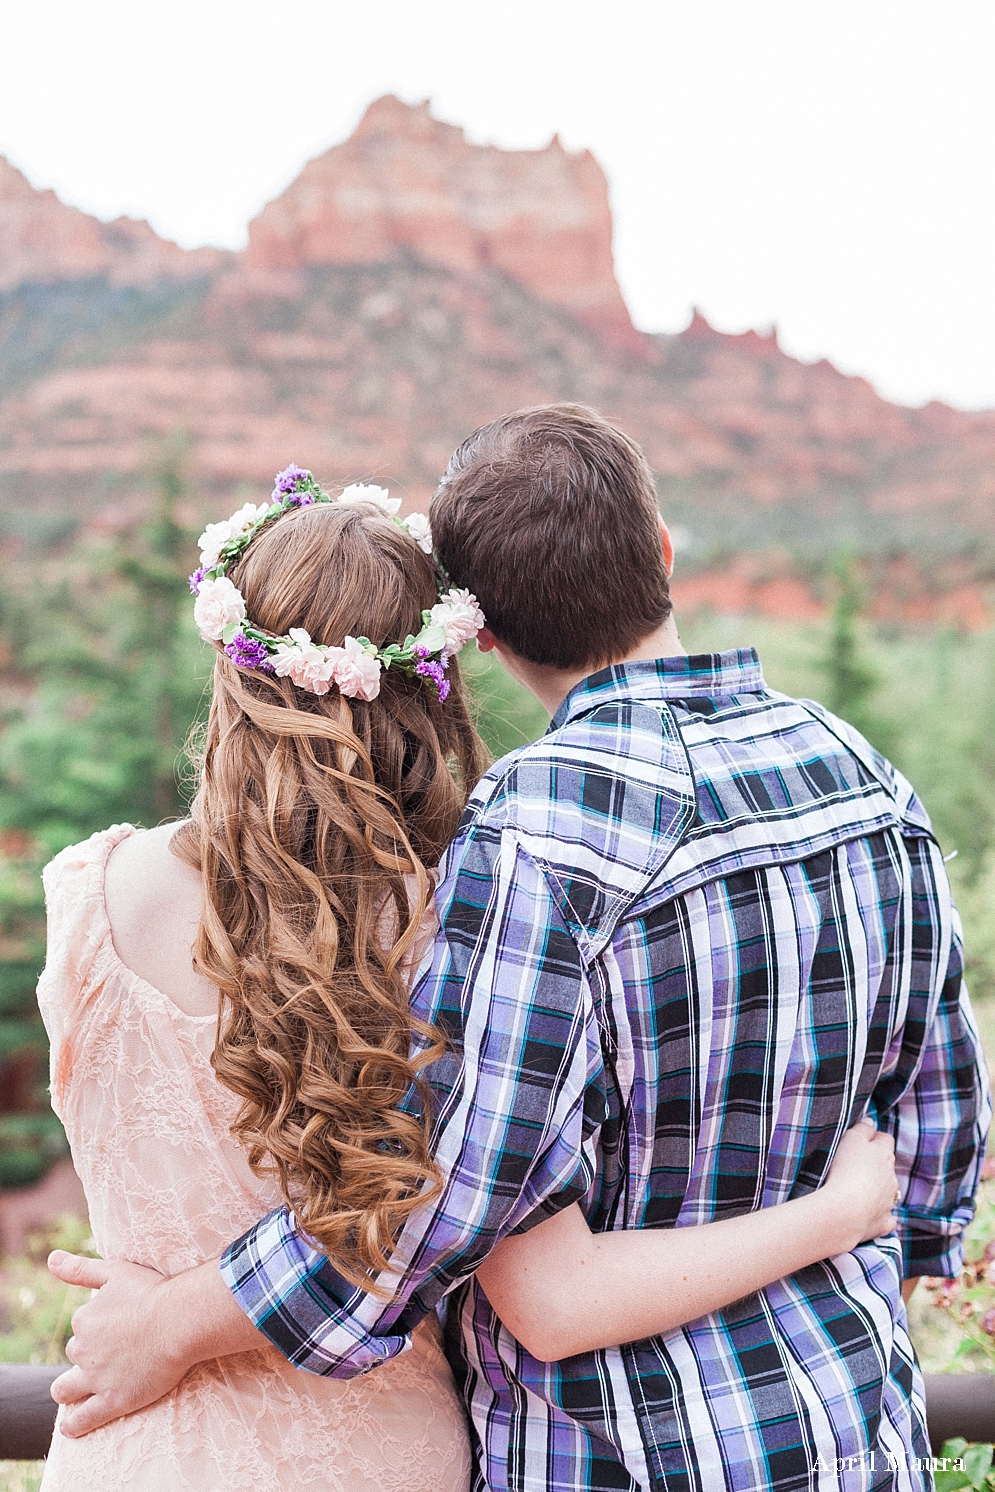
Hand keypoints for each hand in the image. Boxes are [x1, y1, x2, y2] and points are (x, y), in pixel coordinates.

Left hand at [47, 1251, 192, 1435]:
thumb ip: (80, 1268)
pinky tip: (70, 1427)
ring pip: (66, 1390)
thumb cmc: (153, 1291)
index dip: (98, 1327)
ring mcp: (96, 1379)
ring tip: (76, 1392)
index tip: (119, 1324)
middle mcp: (83, 1350)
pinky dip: (74, 1425)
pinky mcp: (112, 1401)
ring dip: (68, 1390)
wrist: (180, 1320)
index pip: (82, 1327)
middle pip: (75, 1355)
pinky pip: (83, 1419)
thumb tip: (51, 1259)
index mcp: (83, 1320)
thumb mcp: (115, 1272)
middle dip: (87, 1355)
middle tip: (113, 1353)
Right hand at [821, 1120, 897, 1250]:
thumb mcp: (851, 1139)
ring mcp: (889, 1201)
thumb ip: (863, 1128)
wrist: (845, 1210)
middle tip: (856, 1165)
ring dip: (878, 1189)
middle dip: (876, 1165)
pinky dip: (880, 1215)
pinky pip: (887, 1218)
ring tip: (858, 1190)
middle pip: (887, 1166)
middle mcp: (891, 1177)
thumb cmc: (846, 1170)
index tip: (862, 1141)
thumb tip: (871, 1121)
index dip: (875, 1138)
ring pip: (889, 1192)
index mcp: (884, 1155)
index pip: (885, 1139)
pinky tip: (870, 1215)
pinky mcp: (884, 1222)